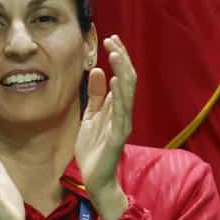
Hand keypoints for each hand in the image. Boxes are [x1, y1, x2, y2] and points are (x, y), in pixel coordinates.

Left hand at [76, 35, 133, 219]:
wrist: (94, 179)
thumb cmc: (93, 150)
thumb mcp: (90, 117)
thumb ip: (96, 97)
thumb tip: (100, 72)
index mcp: (117, 108)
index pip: (123, 77)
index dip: (118, 58)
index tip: (110, 39)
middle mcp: (124, 113)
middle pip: (128, 79)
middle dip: (121, 58)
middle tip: (113, 40)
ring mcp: (123, 123)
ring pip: (128, 92)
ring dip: (122, 70)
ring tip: (115, 53)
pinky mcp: (118, 135)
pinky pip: (122, 112)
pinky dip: (120, 94)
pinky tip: (116, 80)